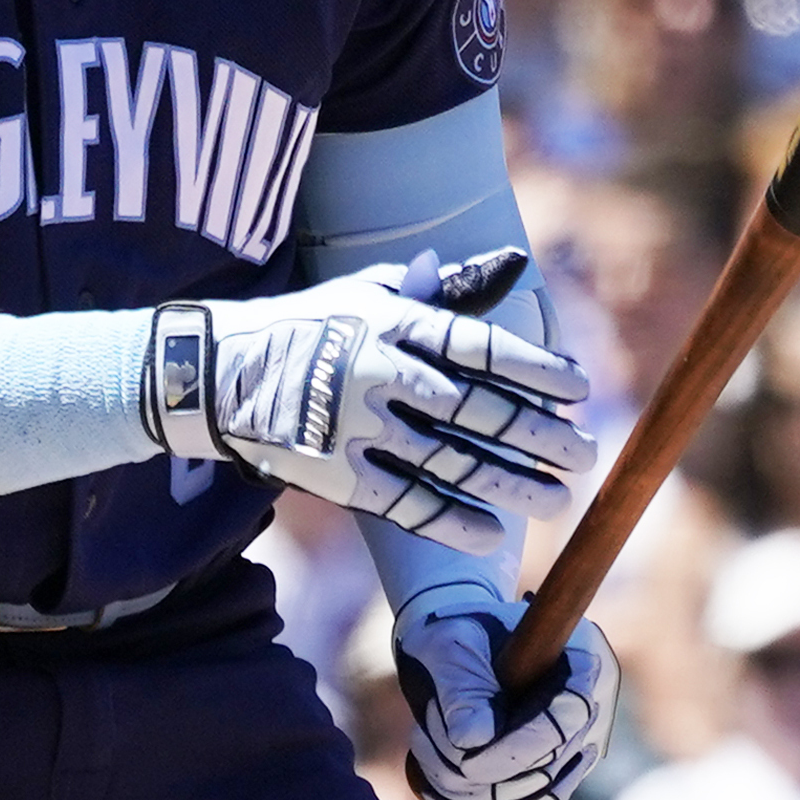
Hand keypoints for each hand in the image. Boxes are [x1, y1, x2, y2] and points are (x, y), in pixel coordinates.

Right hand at [145, 257, 593, 555]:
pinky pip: (405, 503)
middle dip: (541, 436)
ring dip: (512, 484)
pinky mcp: (334, 473)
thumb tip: (506, 266)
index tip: (579, 389)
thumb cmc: (306, 326)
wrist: (214, 372)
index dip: (536, 369)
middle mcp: (379, 370)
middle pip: (478, 410)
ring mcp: (356, 425)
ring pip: (451, 462)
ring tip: (556, 498)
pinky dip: (451, 521)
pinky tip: (492, 533)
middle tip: (585, 453)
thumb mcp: (363, 292)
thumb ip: (432, 289)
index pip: (481, 346)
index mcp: (393, 321)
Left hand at [393, 592, 618, 799]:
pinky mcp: (553, 772)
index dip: (516, 750)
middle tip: (425, 734)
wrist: (453, 646)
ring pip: (533, 796)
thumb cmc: (453, 634)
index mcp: (581, 657)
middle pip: (549, 767)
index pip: (565, 720)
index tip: (464, 762)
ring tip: (425, 744)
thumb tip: (473, 741)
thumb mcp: (450, 647)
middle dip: (480, 769)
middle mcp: (590, 704)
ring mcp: (577, 742)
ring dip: (469, 787)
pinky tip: (434, 775)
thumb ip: (461, 690)